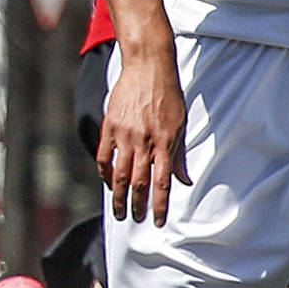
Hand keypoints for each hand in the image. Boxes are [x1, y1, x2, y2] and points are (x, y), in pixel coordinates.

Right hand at [97, 42, 189, 226]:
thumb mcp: (180, 123)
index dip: (160, 204)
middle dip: (137, 206)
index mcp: (165, 142)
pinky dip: (104, 172)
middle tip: (135, 220)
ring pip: (119, 174)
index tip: (159, 221)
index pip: (162, 182)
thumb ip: (178, 154)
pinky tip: (108, 183)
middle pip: (138, 182)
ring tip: (119, 212)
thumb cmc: (168, 94)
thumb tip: (184, 180)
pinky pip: (104, 156)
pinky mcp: (110, 126)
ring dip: (118, 196)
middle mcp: (145, 141)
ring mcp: (125, 134)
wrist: (148, 66)